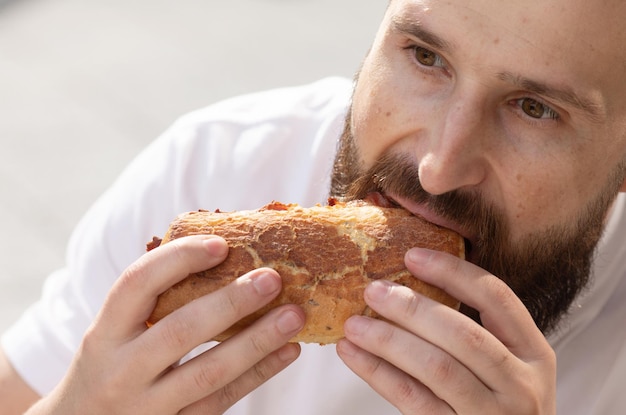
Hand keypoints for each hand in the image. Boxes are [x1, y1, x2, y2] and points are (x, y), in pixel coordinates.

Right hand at [26, 235, 304, 414]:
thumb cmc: (110, 365)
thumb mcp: (113, 333)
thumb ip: (152, 302)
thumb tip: (222, 252)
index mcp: (104, 333)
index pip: (137, 285)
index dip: (178, 259)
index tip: (221, 244)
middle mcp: (121, 370)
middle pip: (180, 331)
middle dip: (231, 302)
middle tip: (272, 278)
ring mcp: (148, 406)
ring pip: (209, 373)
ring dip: (257, 341)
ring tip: (294, 315)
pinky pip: (222, 400)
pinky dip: (259, 374)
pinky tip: (288, 351)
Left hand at [337, 247, 555, 413]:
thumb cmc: (497, 406)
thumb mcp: (506, 369)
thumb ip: (474, 334)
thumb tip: (406, 285)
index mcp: (535, 354)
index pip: (497, 298)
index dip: (453, 272)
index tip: (411, 255)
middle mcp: (521, 385)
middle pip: (462, 334)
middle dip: (412, 308)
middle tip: (373, 290)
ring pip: (436, 367)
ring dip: (388, 340)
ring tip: (354, 323)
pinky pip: (413, 399)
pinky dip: (378, 373)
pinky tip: (354, 354)